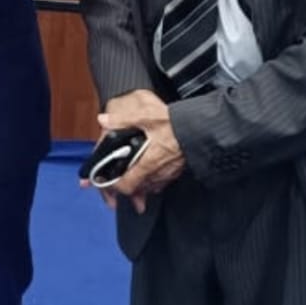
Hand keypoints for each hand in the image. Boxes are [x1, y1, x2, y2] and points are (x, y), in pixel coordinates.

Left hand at [95, 89, 185, 212]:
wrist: (201, 127)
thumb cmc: (175, 123)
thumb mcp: (146, 115)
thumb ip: (123, 119)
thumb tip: (104, 120)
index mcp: (148, 163)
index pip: (127, 186)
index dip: (114, 186)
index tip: (107, 180)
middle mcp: (158, 173)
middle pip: (137, 189)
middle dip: (125, 185)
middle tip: (116, 178)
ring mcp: (168, 174)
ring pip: (148, 186)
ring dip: (138, 183)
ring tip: (130, 173)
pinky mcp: (175, 172)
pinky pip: (159, 181)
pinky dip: (151, 178)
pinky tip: (147, 168)